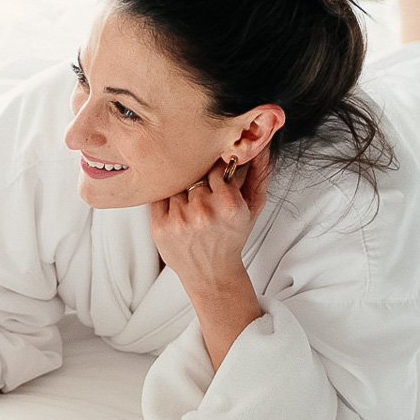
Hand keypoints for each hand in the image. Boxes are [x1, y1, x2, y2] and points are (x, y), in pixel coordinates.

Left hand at [152, 156, 271, 369]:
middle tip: (203, 197)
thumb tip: (261, 145)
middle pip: (195, 175)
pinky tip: (177, 214)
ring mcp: (179, 219)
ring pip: (176, 184)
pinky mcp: (159, 226)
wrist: (212, 274)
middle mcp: (203, 212)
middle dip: (199, 183)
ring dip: (183, 192)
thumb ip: (259, 174)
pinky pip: (158, 196)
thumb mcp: (252, 208)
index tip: (216, 178)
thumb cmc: (232, 238)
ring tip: (192, 210)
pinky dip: (166, 200)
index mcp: (228, 206)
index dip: (216, 173)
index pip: (217, 168)